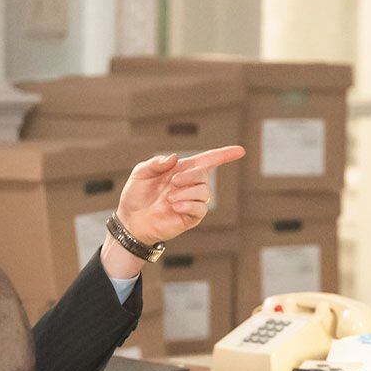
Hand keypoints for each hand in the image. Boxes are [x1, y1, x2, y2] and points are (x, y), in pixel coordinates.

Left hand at [116, 146, 245, 244]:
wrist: (131, 220)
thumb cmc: (136, 195)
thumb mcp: (141, 173)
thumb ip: (156, 163)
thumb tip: (174, 158)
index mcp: (182, 171)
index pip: (208, 161)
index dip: (224, 155)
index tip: (240, 150)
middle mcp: (190, 185)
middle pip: (205, 175)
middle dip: (191, 176)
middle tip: (173, 182)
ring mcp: (192, 202)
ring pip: (204, 192)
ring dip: (187, 193)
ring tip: (169, 199)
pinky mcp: (191, 218)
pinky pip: (200, 209)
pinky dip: (188, 205)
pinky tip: (175, 207)